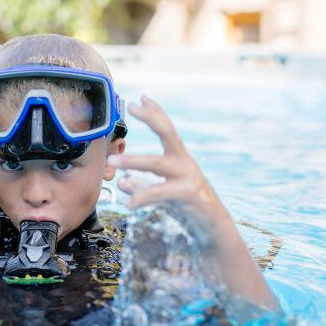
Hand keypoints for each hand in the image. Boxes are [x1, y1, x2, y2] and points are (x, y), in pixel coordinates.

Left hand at [107, 96, 229, 233]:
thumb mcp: (162, 192)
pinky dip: (142, 198)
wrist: (213, 228)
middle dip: (151, 118)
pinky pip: (160, 193)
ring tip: (112, 162)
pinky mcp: (188, 195)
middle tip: (131, 106)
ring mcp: (188, 177)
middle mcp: (184, 162)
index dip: (155, 112)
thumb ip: (142, 185)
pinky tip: (127, 204)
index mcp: (179, 158)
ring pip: (157, 164)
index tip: (141, 97)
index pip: (167, 128)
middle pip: (168, 132)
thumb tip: (122, 182)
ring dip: (133, 161)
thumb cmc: (186, 206)